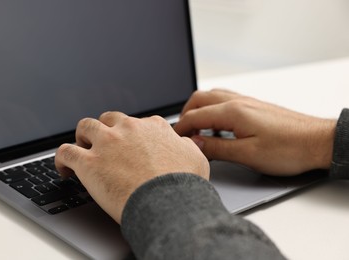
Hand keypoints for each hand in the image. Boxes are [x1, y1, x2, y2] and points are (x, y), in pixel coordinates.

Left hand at [55, 112, 208, 223]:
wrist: (167, 202)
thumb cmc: (183, 184)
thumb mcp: (195, 158)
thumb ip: (185, 145)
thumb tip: (182, 143)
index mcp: (151, 127)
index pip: (136, 122)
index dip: (130, 133)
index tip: (128, 144)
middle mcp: (128, 130)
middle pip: (108, 119)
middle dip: (105, 129)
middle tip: (104, 145)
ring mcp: (107, 144)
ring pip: (85, 127)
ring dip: (82, 137)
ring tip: (82, 150)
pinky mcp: (89, 162)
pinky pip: (65, 152)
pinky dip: (61, 159)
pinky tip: (64, 169)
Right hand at [174, 89, 335, 175]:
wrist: (317, 141)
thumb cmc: (288, 149)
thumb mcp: (247, 154)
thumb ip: (217, 148)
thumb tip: (194, 144)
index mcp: (233, 112)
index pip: (195, 116)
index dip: (180, 128)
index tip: (173, 140)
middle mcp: (238, 101)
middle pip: (200, 99)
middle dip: (186, 115)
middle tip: (183, 134)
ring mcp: (247, 102)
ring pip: (212, 97)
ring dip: (199, 110)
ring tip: (198, 131)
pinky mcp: (254, 106)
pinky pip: (225, 101)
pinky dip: (213, 110)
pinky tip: (218, 127)